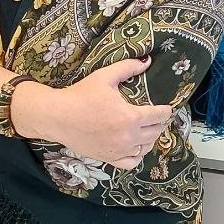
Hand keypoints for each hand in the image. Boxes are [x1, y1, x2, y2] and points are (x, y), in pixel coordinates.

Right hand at [12, 58, 171, 170]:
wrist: (57, 117)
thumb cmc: (80, 95)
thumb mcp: (105, 77)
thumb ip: (128, 67)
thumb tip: (147, 61)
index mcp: (131, 117)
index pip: (159, 116)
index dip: (165, 110)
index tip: (166, 108)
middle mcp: (128, 137)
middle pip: (155, 132)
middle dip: (159, 124)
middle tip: (157, 117)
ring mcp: (119, 150)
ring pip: (145, 148)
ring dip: (150, 139)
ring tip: (147, 130)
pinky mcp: (108, 158)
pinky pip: (131, 162)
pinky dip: (137, 155)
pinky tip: (136, 147)